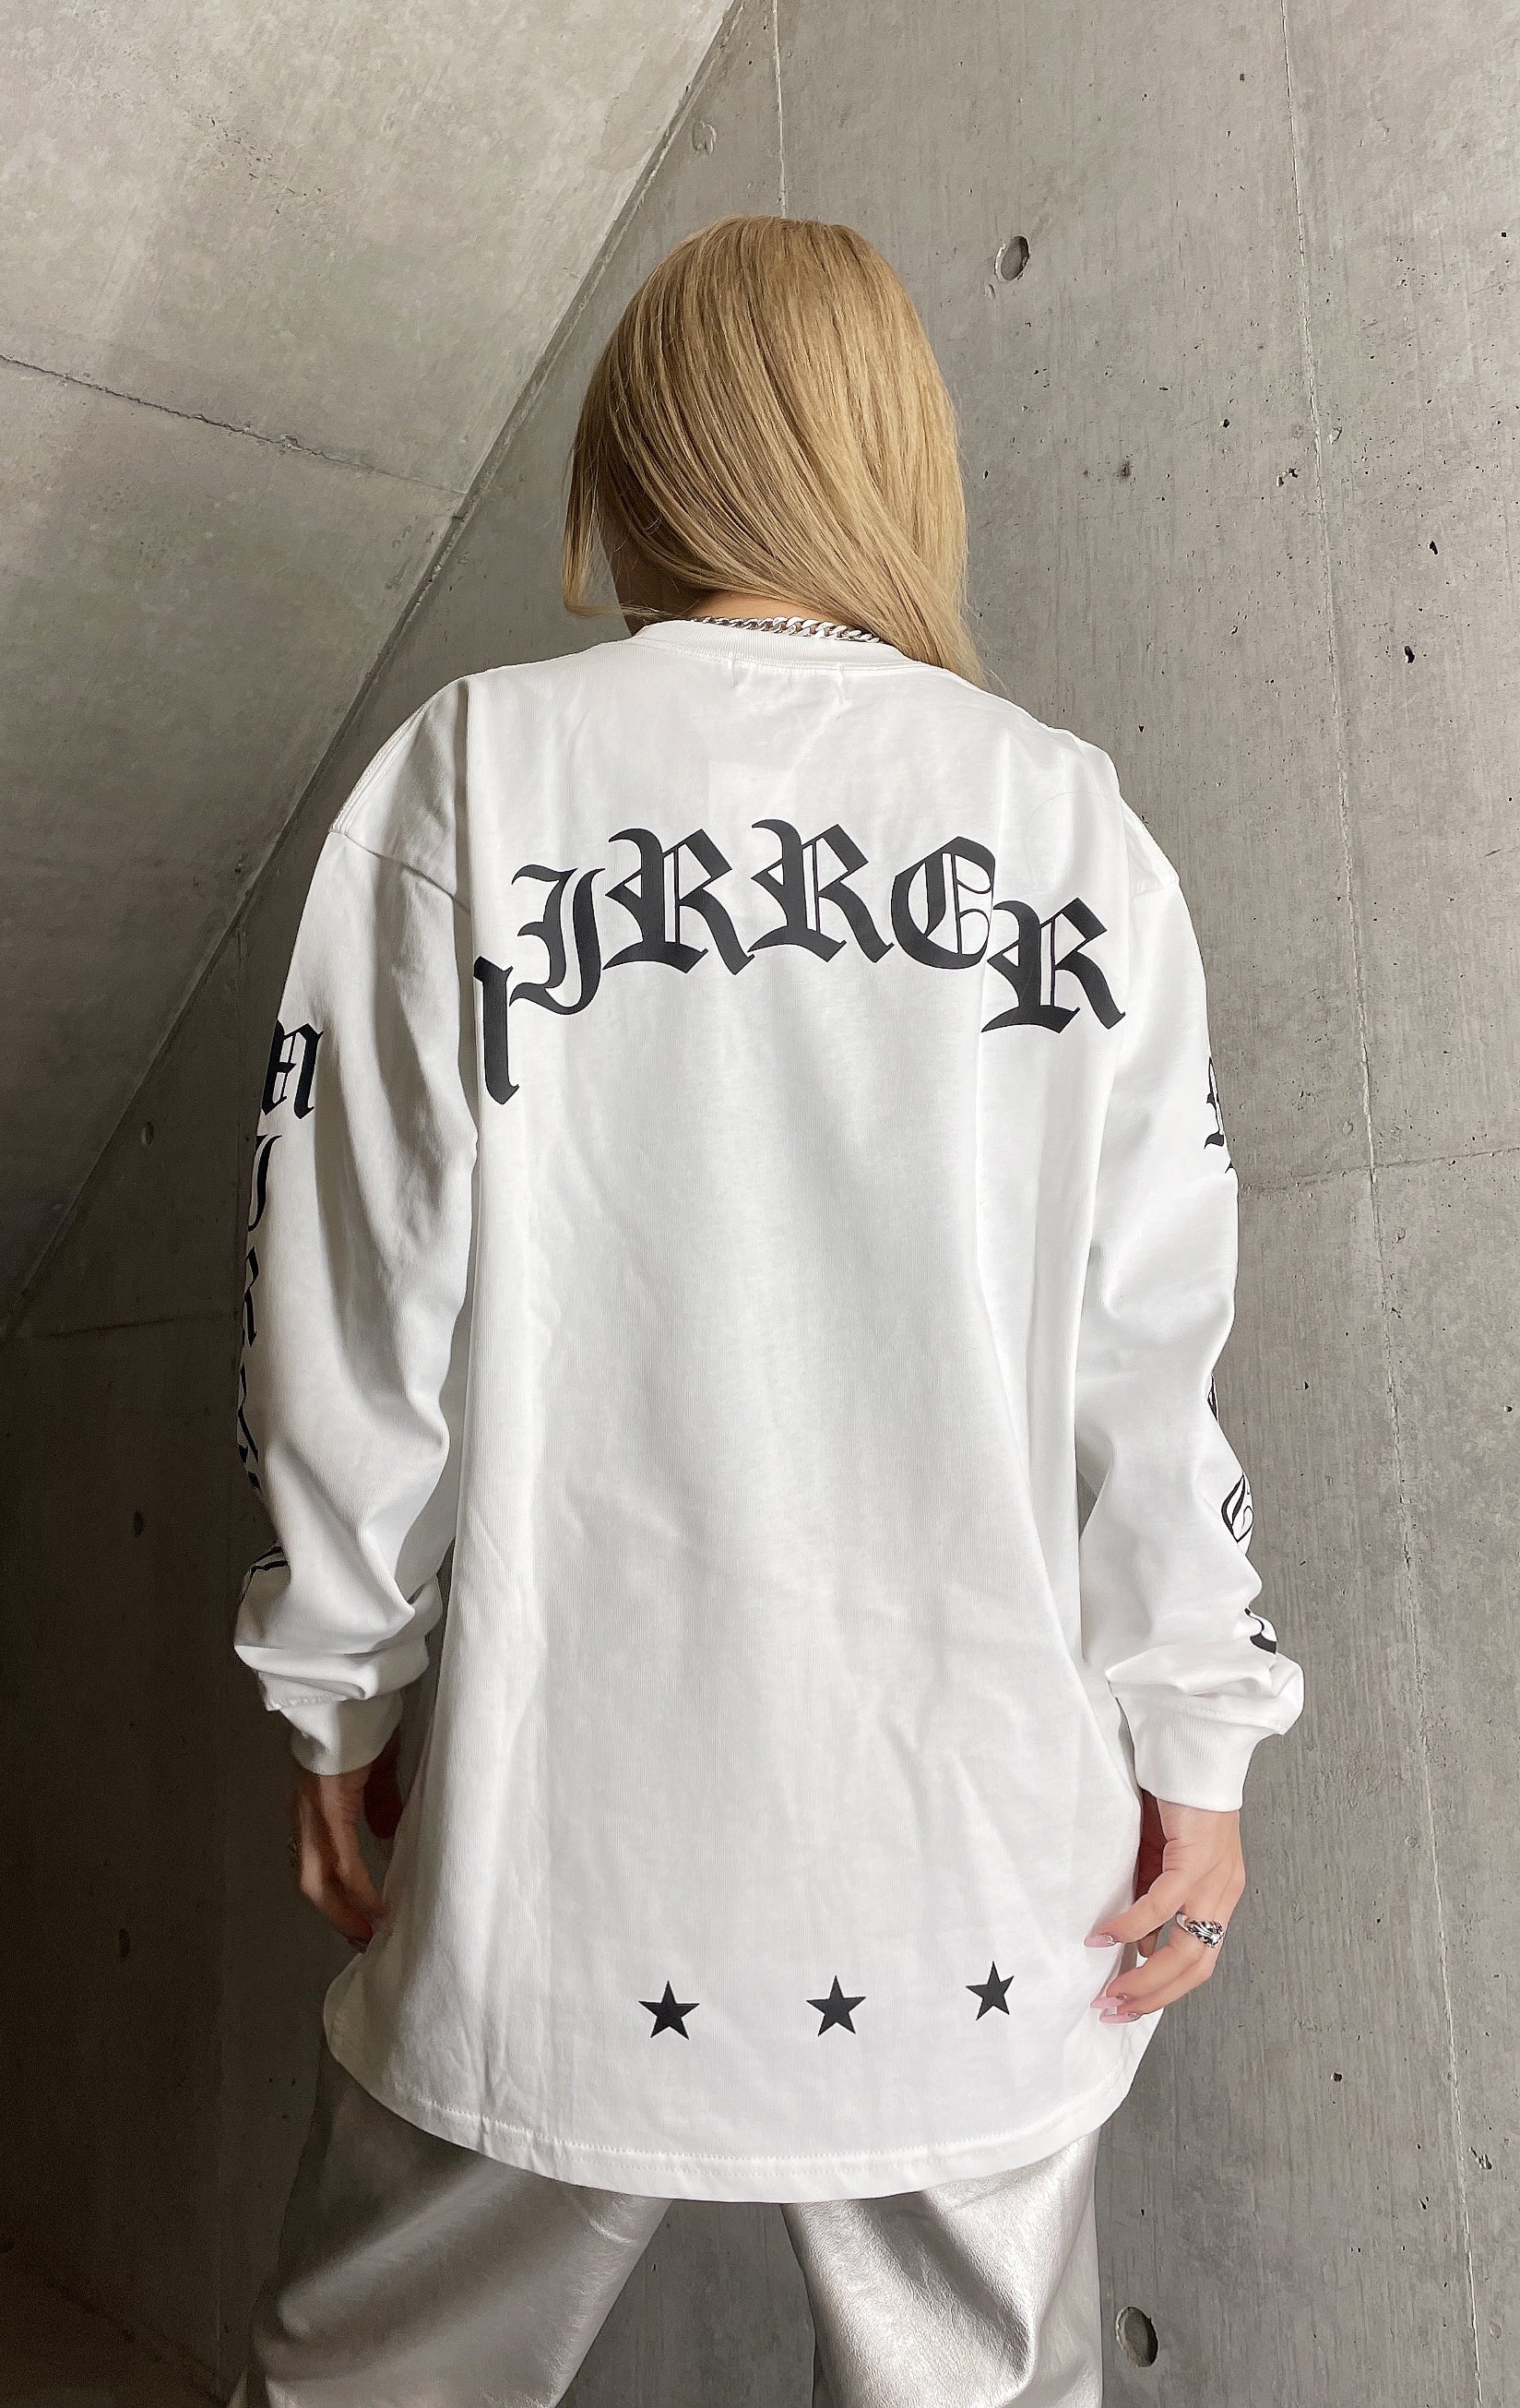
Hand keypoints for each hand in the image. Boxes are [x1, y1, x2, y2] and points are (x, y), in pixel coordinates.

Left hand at [289, 1725, 406, 1947]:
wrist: (351, 1693)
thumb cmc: (363, 1722)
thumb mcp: (373, 1771)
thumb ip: (376, 1805)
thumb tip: (384, 1838)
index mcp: (312, 1806)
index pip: (316, 1863)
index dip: (334, 1896)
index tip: (359, 1920)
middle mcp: (304, 1815)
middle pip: (312, 1881)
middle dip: (338, 1915)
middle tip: (366, 1939)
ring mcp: (312, 1812)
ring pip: (319, 1877)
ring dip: (345, 1910)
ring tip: (371, 1933)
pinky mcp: (329, 1807)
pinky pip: (343, 1860)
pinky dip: (358, 1889)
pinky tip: (377, 1908)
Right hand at [1085, 1792, 1244, 2019]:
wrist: (1193, 1755)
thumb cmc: (1175, 1801)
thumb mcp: (1164, 1861)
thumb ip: (1158, 1902)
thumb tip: (1145, 1947)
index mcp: (1219, 1897)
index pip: (1200, 1962)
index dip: (1166, 1991)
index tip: (1129, 2005)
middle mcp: (1223, 1895)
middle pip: (1195, 1967)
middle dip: (1153, 1996)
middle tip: (1114, 2009)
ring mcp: (1215, 1881)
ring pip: (1185, 1949)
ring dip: (1144, 1977)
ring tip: (1110, 1988)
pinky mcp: (1196, 1860)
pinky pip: (1162, 1906)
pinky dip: (1132, 1927)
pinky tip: (1106, 1936)